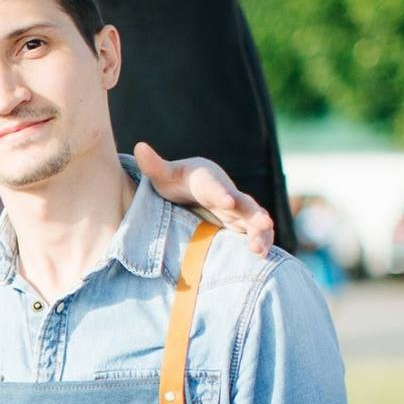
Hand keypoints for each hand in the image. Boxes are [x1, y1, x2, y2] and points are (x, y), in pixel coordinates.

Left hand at [134, 141, 274, 254]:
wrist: (192, 189)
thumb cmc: (176, 181)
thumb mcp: (164, 175)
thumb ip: (154, 165)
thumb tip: (139, 147)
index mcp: (207, 180)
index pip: (213, 186)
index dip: (220, 193)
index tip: (227, 202)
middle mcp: (226, 193)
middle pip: (242, 203)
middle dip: (253, 213)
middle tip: (264, 223)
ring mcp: (235, 209)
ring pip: (252, 219)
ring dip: (259, 232)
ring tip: (260, 249)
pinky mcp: (238, 224)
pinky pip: (253, 232)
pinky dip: (260, 241)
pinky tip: (263, 255)